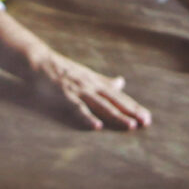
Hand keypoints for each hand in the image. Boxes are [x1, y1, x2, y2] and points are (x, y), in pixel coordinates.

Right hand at [33, 48, 152, 129]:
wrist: (40, 62)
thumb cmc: (63, 69)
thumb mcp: (87, 74)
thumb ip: (104, 80)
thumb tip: (122, 82)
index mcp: (97, 83)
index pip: (119, 97)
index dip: (133, 107)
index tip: (147, 118)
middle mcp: (92, 86)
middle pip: (115, 101)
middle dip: (131, 112)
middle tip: (146, 122)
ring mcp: (80, 91)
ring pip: (101, 105)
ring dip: (116, 115)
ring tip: (130, 125)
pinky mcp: (66, 96)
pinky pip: (79, 109)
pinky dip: (88, 117)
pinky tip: (97, 126)